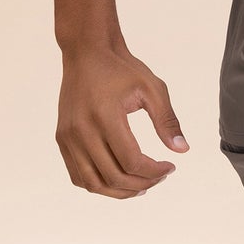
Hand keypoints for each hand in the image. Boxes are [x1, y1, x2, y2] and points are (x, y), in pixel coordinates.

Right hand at [56, 44, 189, 197]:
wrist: (87, 52)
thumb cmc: (122, 68)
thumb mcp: (152, 88)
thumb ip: (167, 120)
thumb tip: (182, 150)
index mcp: (105, 116)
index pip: (131, 161)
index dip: (155, 171)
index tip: (171, 166)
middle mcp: (81, 130)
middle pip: (113, 177)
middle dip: (142, 184)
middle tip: (160, 177)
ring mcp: (68, 137)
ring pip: (92, 183)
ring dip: (119, 192)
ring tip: (141, 186)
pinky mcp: (62, 138)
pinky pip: (77, 175)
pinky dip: (98, 184)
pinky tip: (118, 179)